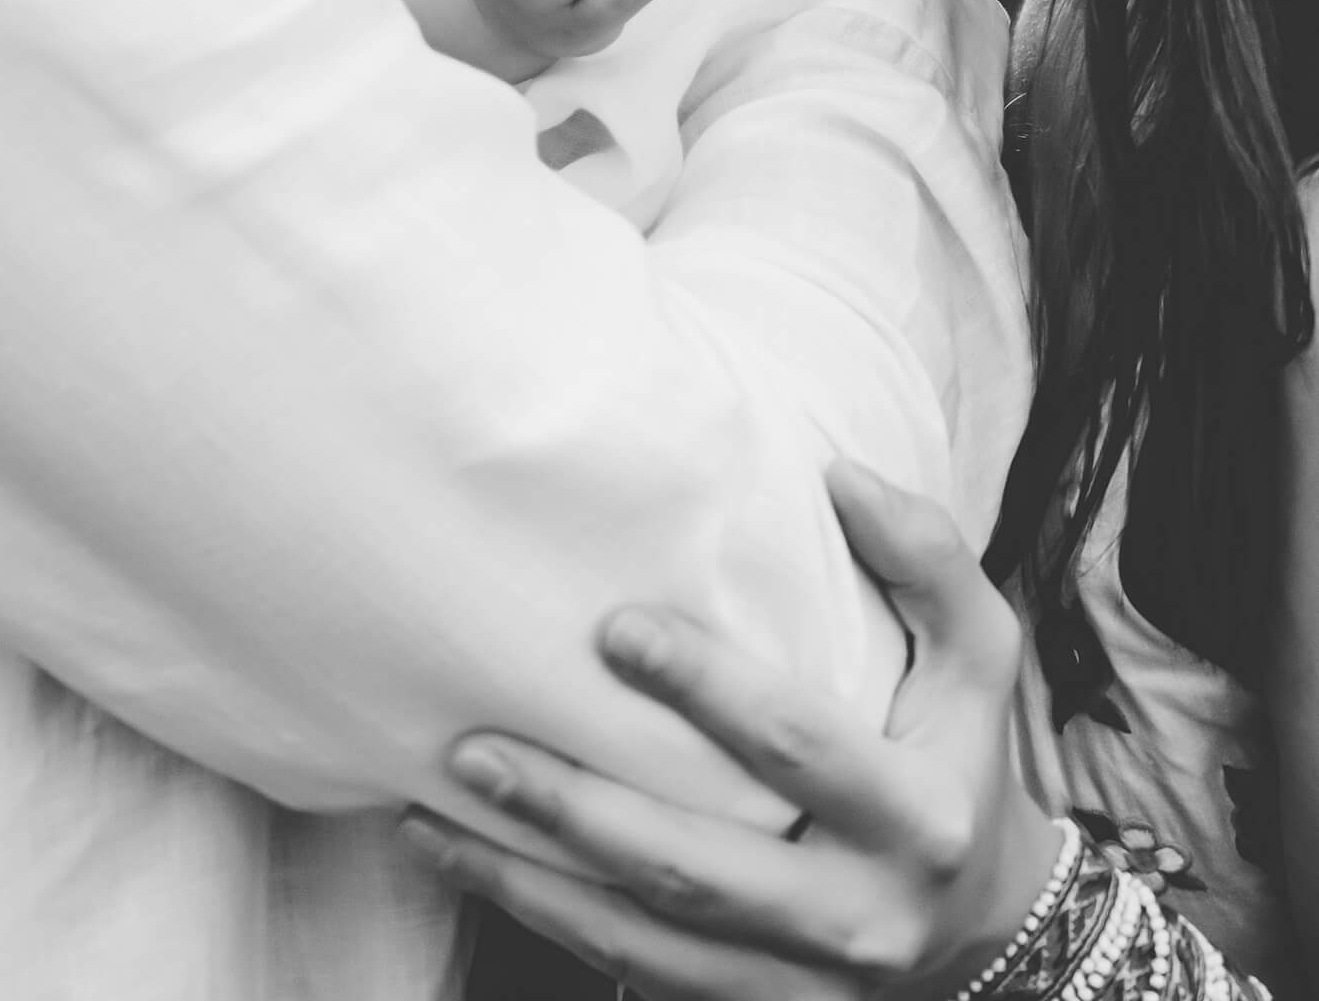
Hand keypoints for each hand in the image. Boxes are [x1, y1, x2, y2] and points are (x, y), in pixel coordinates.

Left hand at [403, 461, 1061, 1000]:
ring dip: (530, 883)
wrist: (990, 929)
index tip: (615, 631)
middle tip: (475, 748)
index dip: (706, 690)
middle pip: (694, 870)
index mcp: (913, 816)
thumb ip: (927, 559)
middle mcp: (854, 917)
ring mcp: (799, 988)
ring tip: (435, 817)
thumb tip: (841, 476)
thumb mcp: (980, 654)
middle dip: (575, 811)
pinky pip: (633, 978)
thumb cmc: (960, 757)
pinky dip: (548, 924)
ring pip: (643, 946)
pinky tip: (474, 868)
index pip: (796, 747)